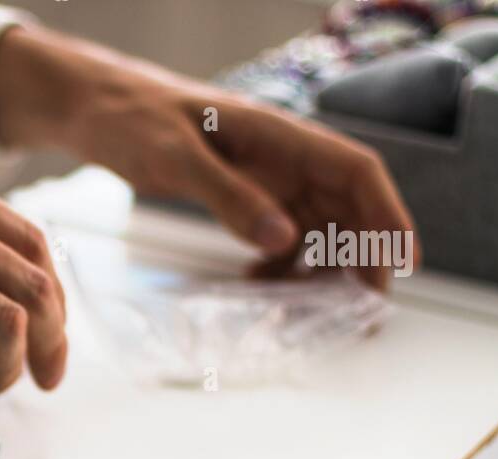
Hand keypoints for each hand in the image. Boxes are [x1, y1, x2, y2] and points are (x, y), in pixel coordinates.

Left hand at [0, 27, 418, 288]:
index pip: (355, 171)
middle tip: (366, 309)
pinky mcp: (238, 192)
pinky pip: (277, 232)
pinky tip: (262, 286)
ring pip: (314, 223)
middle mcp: (280, 154)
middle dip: (363, 253)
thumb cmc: (131, 120)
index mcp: (277, 134)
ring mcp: (261, 174)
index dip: (388, 214)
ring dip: (323, 265)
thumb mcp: (175, 159)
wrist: (92, 109)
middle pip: (345, 204)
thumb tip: (284, 242)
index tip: (405, 260)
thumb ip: (229, 197)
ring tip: (319, 311)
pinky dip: (280, 262)